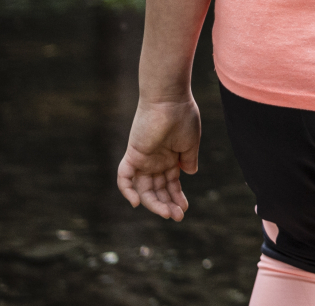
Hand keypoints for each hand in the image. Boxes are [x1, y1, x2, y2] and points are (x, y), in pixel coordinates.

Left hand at [115, 97, 201, 220]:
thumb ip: (189, 159)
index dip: (176, 197)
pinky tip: (137, 203)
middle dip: (167, 204)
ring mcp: (143, 159)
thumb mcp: (191, 142)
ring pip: (144, 188)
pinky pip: (124, 177)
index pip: (170, 184)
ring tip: (167, 213)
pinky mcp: (133, 155)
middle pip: (157, 189)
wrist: (170, 99)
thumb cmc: (183, 116)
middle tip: (177, 216)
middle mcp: (155, 161)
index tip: (184, 208)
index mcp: (170, 158)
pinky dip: (127, 191)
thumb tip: (190, 174)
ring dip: (154, 202)